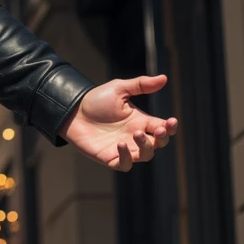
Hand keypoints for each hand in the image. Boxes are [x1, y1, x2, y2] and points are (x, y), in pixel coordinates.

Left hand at [61, 75, 176, 170]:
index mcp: (140, 121)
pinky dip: (127, 158)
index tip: (171, 121)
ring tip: (136, 134)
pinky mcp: (109, 157)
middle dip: (162, 139)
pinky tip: (121, 144)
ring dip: (146, 147)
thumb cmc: (96, 100)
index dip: (170, 127)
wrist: (72, 111)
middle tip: (160, 130)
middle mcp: (134, 136)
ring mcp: (123, 148)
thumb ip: (141, 85)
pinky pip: (124, 165)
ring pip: (145, 156)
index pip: (162, 128)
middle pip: (158, 144)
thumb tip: (164, 78)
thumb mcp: (119, 89)